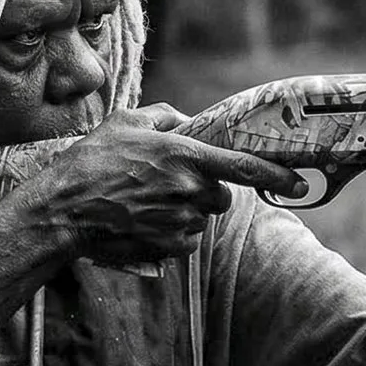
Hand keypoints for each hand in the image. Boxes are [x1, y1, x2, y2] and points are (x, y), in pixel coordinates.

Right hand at [9, 105, 306, 263]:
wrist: (64, 208)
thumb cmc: (92, 160)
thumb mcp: (126, 121)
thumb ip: (165, 117)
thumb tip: (186, 121)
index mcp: (186, 157)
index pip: (245, 169)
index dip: (277, 177)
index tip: (300, 183)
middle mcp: (189, 191)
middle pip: (220, 197)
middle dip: (203, 191)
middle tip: (167, 184)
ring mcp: (180, 223)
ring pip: (200, 219)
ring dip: (183, 212)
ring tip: (144, 203)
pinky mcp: (169, 247)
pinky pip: (184, 240)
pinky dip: (170, 233)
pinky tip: (141, 221)